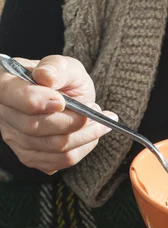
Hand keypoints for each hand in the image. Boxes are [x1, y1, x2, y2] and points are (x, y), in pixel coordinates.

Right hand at [0, 55, 117, 173]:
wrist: (70, 99)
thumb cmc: (64, 80)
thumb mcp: (65, 66)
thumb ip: (56, 67)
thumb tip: (46, 77)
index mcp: (5, 82)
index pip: (8, 94)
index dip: (34, 100)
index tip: (62, 102)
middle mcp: (4, 113)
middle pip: (33, 126)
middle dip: (71, 121)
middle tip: (96, 110)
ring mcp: (14, 137)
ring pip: (51, 146)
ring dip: (84, 135)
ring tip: (98, 121)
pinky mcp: (29, 156)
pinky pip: (59, 161)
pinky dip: (82, 148)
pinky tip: (90, 134)